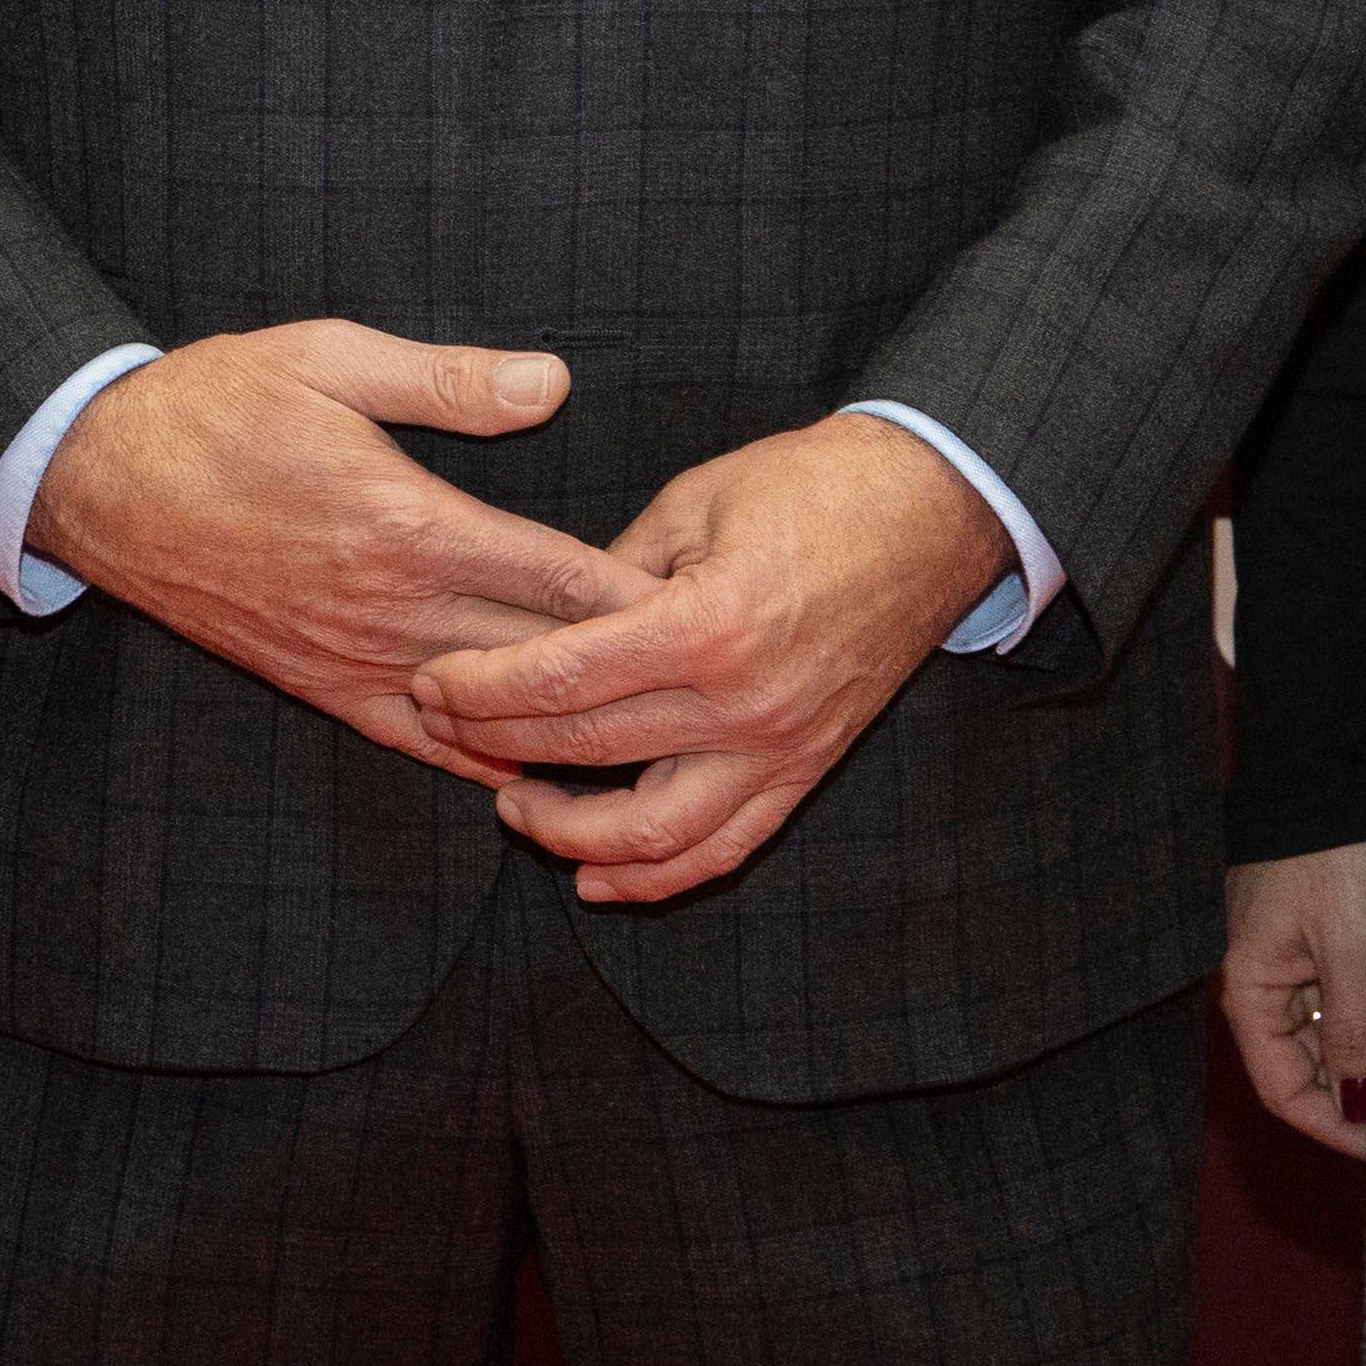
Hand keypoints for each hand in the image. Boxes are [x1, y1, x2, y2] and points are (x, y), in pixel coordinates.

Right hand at [25, 320, 657, 785]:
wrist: (101, 477)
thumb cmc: (218, 401)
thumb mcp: (330, 355)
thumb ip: (448, 379)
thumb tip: (555, 385)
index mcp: (405, 520)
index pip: (552, 574)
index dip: (637, 599)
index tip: (714, 614)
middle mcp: (386, 604)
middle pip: (535, 652)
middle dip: (625, 673)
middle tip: (714, 689)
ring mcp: (349, 655)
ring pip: (481, 713)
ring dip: (560, 730)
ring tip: (650, 746)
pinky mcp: (316, 683)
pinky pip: (413, 739)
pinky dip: (476, 758)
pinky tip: (532, 773)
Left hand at [410, 413, 1014, 905]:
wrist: (933, 509)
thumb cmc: (811, 486)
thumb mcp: (694, 501)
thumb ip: (610, 569)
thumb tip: (537, 619)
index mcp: (707, 623)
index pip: (564, 677)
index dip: (483, 687)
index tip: (432, 681)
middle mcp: (744, 703)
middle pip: (589, 749)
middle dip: (496, 741)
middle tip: (440, 725)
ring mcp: (780, 748)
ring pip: (653, 835)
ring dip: (568, 834)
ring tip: (511, 805)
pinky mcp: (805, 771)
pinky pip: (722, 849)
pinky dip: (655, 878)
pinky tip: (595, 878)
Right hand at [1222, 843, 1365, 1157]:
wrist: (1325, 771)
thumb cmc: (1331, 854)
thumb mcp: (1350, 946)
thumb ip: (1354, 1028)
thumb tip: (1359, 1104)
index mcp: (1249, 994)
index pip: (1283, 1093)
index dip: (1332, 1129)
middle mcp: (1259, 988)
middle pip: (1302, 1073)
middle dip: (1351, 1101)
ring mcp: (1283, 966)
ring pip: (1322, 1041)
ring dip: (1362, 1065)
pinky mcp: (1308, 945)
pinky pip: (1332, 1006)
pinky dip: (1365, 1028)